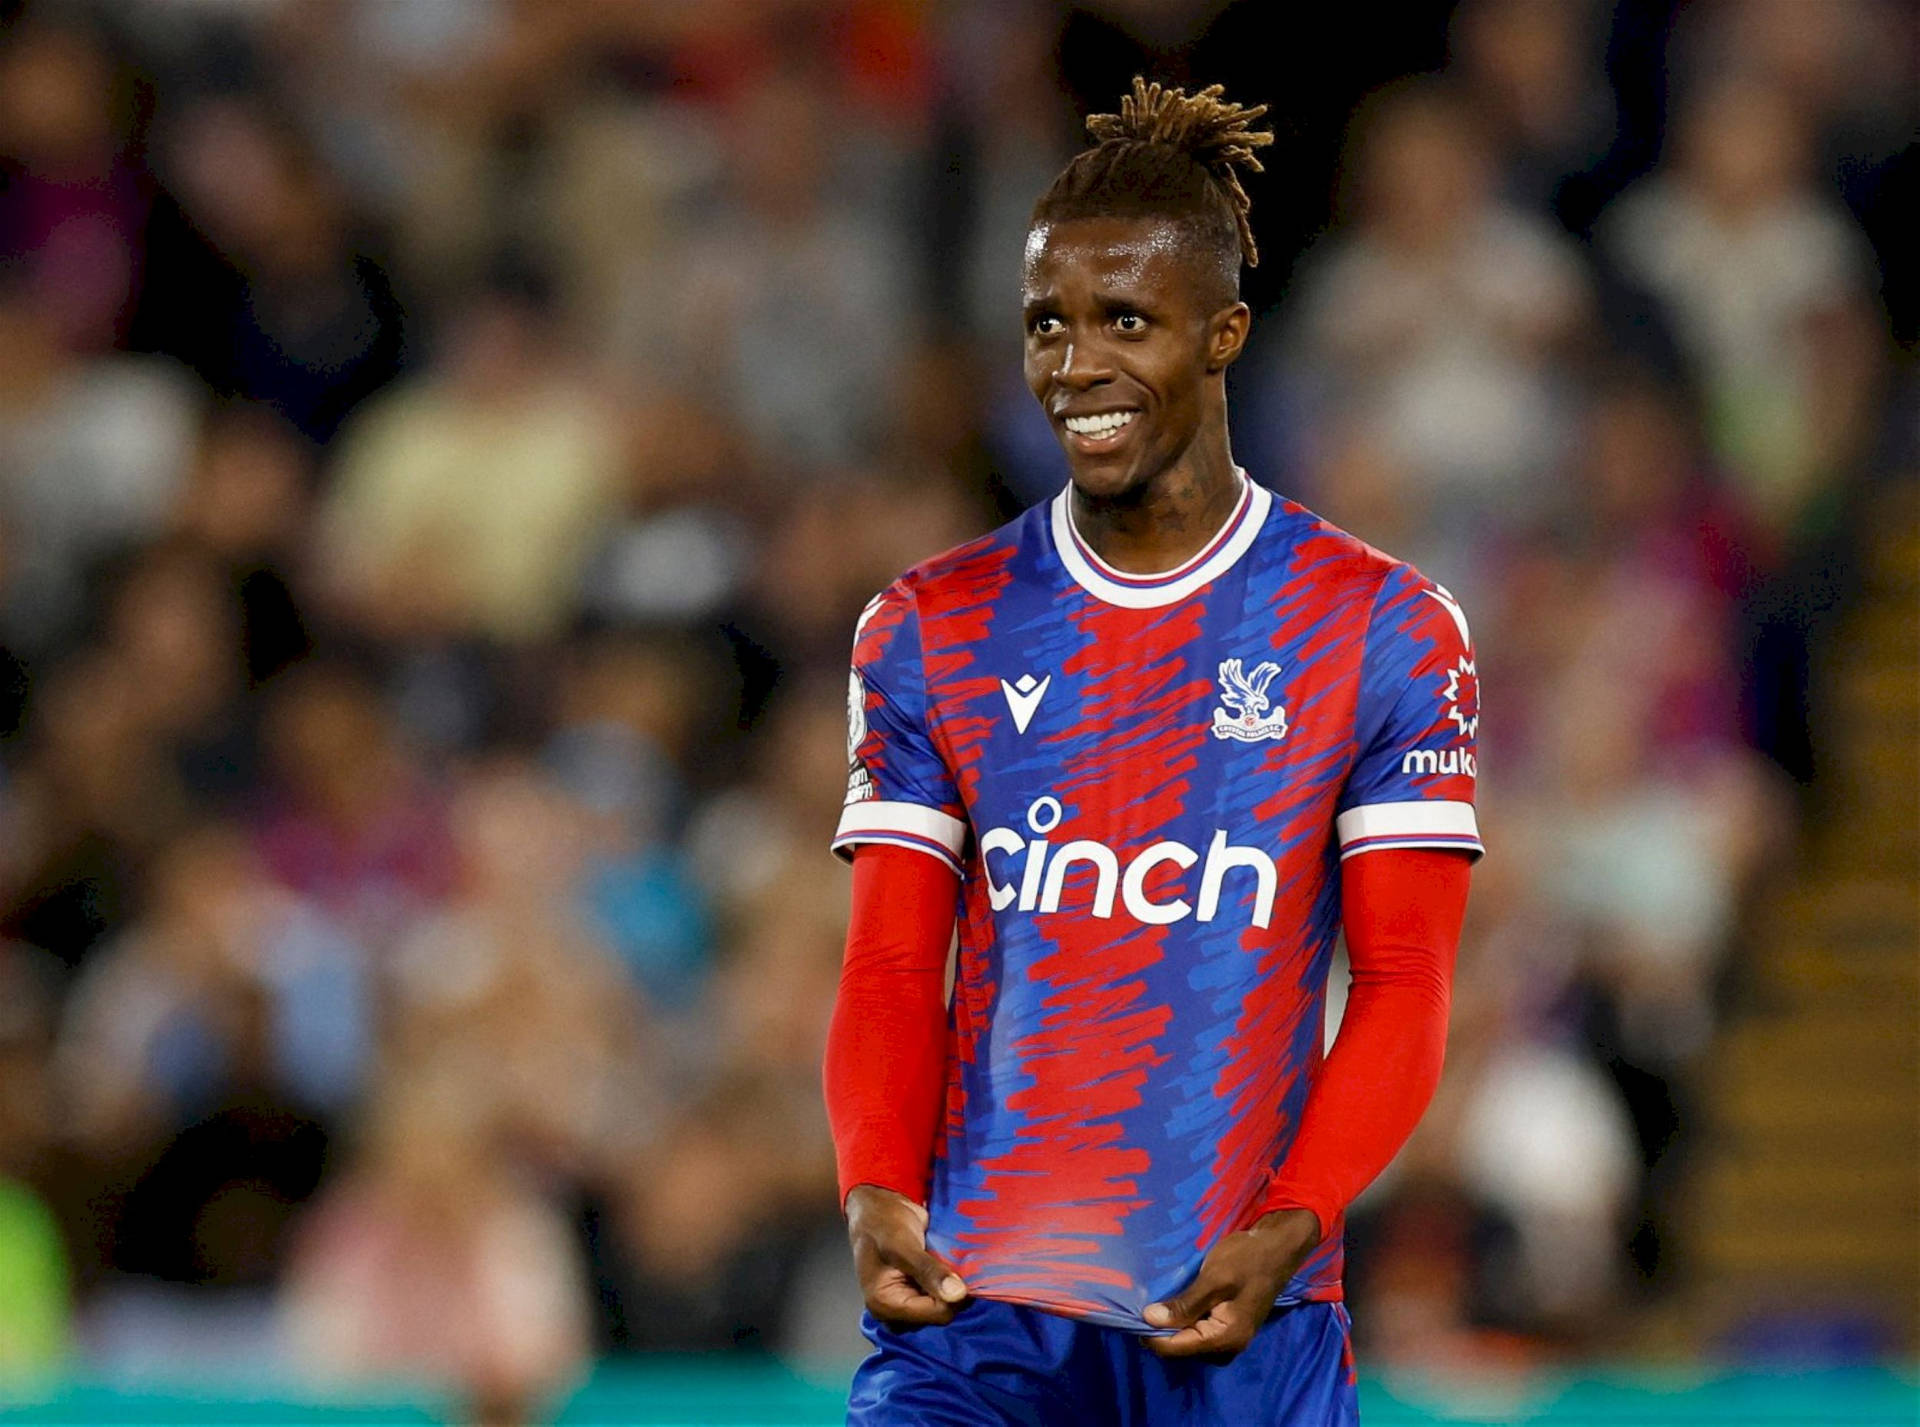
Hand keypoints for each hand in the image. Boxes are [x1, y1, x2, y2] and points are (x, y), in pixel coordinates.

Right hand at [845, 1184, 968, 1325]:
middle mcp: (896, 1311)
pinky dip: (950, 1278)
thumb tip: (956, 1294)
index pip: (937, 1314)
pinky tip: (945, 1261)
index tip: (957, 1267)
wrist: (879, 1207)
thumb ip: (928, 1270)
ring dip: (953, 1281)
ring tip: (944, 1257)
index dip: (953, 1294)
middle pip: (943, 1311)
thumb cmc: (882, 1222)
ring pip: (946, 1303)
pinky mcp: (918, 1293)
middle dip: (952, 1287)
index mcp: (885, 1306)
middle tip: (948, 1258)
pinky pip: (944, 1294)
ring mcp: (908, 1303)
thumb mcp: (902, 1243)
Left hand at [1142, 1208, 1321, 1358]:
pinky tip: (1175, 1300)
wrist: (1278, 1248)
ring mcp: (1229, 1339)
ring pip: (1188, 1339)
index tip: (1133, 1313)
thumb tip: (1149, 1320)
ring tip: (1157, 1298)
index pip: (1175, 1348)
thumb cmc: (1247, 1260)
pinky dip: (1184, 1318)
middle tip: (1143, 1301)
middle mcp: (1227, 1347)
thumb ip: (1184, 1304)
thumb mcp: (1214, 1279)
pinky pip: (1198, 1331)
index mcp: (1225, 1339)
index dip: (1150, 1334)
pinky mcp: (1228, 1327)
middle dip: (1161, 1328)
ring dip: (1172, 1322)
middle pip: (1181, 1347)